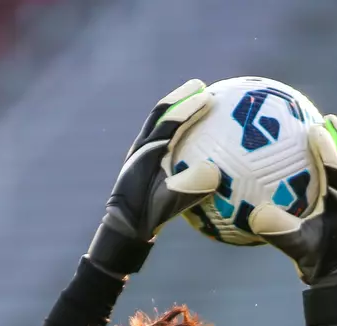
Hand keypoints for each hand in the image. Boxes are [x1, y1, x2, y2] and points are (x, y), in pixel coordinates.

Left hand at [87, 79, 219, 276]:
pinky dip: (176, 131)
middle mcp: (141, 149)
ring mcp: (140, 155)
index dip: (188, 106)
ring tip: (195, 102)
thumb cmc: (146, 218)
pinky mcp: (142, 164)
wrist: (123, 228)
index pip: (169, 122)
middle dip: (180, 97)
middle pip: (160, 114)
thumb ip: (188, 187)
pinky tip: (192, 137)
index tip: (207, 96)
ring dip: (176, 111)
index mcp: (146, 153)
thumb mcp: (169, 203)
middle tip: (199, 85)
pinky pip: (161, 140)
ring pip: (158, 124)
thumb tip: (213, 171)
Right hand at [249, 115, 336, 325]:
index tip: (315, 129)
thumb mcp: (296, 247)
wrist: (334, 279)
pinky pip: (327, 183)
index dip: (327, 148)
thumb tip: (256, 214)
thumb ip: (280, 231)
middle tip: (325, 118)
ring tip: (316, 129)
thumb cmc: (317, 263)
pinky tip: (296, 165)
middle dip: (336, 139)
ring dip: (330, 150)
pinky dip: (316, 170)